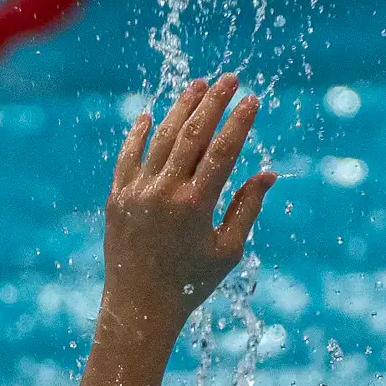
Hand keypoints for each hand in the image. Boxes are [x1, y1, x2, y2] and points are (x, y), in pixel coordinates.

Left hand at [101, 74, 278, 341]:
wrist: (139, 307)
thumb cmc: (191, 283)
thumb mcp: (228, 250)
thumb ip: (247, 207)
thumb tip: (269, 174)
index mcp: (196, 206)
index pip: (223, 151)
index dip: (239, 122)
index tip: (252, 100)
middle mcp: (164, 193)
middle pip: (192, 134)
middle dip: (213, 102)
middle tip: (229, 78)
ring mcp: (136, 192)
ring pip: (160, 138)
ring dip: (180, 108)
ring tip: (197, 86)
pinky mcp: (116, 197)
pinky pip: (127, 156)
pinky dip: (138, 134)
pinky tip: (149, 114)